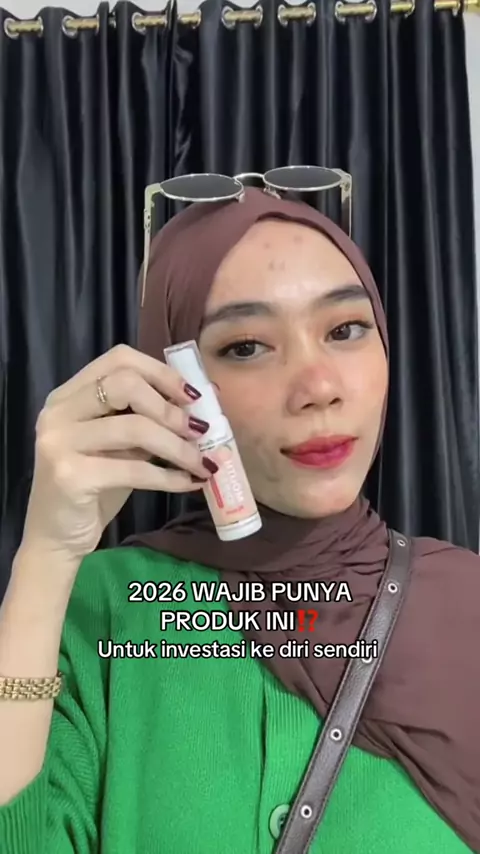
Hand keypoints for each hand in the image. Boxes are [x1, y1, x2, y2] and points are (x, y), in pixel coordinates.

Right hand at [20, 344, 215, 562]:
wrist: (57, 537)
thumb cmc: (93, 487)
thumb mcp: (119, 447)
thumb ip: (146, 421)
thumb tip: (200, 406)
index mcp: (70, 395)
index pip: (119, 359)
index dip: (161, 373)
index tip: (193, 396)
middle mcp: (59, 411)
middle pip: (125, 384)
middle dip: (170, 408)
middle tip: (198, 430)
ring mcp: (60, 441)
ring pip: (134, 427)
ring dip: (178, 446)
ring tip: (203, 462)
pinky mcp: (70, 476)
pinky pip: (134, 469)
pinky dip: (169, 476)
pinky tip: (188, 483)